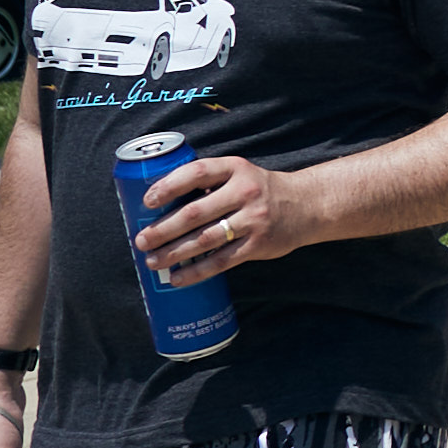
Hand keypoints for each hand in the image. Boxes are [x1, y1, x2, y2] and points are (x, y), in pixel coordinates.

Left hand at [136, 149, 314, 279]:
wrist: (307, 205)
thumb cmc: (261, 190)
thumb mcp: (240, 174)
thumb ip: (210, 183)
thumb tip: (162, 206)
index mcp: (235, 169)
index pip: (196, 174)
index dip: (169, 186)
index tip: (147, 201)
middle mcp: (244, 192)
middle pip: (195, 213)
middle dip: (163, 229)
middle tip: (140, 241)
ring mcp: (252, 220)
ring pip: (205, 239)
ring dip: (174, 253)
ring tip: (152, 261)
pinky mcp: (258, 245)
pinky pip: (221, 261)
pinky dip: (196, 271)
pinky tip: (178, 278)